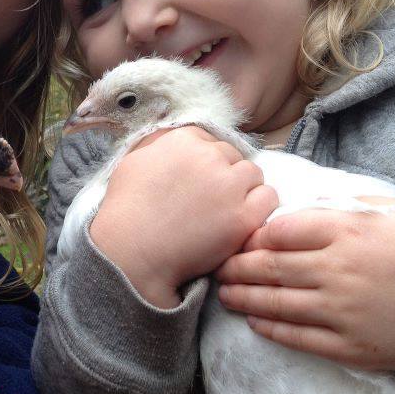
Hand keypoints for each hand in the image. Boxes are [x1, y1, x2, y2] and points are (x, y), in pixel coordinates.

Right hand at [90, 126, 276, 308]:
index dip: (206, 162)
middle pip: (233, 156)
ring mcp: (228, 185)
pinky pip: (269, 198)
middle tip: (210, 199)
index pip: (210, 141)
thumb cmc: (125, 212)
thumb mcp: (132, 163)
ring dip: (243, 189)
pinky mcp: (243, 216)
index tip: (198, 180)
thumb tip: (171, 141)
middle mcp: (209, 156)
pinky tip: (242, 220)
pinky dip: (259, 208)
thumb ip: (158, 146)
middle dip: (224, 174)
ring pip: (254, 174)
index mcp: (183, 140)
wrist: (132, 253)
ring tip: (225, 210)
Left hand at [215, 197, 394, 371]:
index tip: (238, 235)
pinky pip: (299, 339)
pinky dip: (271, 329)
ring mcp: (344, 312)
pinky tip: (255, 323)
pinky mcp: (352, 347)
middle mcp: (339, 271)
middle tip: (215, 264)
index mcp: (349, 232)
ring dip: (243, 299)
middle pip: (269, 267)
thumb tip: (306, 203)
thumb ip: (349, 204)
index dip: (253, 234)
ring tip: (223, 293)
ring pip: (276, 304)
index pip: (280, 230)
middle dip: (236, 266)